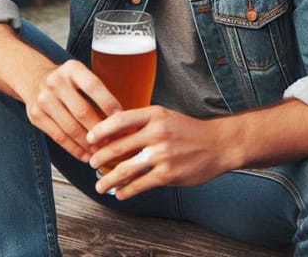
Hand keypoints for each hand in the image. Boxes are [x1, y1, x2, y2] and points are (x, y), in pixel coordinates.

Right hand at [23, 59, 121, 162]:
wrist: (35, 78)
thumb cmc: (67, 80)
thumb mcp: (81, 74)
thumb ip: (98, 91)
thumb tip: (122, 117)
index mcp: (72, 68)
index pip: (93, 86)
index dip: (108, 103)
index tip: (121, 118)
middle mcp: (56, 82)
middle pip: (82, 111)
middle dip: (100, 129)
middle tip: (114, 141)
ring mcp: (43, 100)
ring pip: (70, 128)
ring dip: (88, 144)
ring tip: (102, 151)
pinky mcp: (35, 116)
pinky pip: (58, 137)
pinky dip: (74, 149)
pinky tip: (85, 155)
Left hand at [86, 106, 236, 199]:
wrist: (218, 144)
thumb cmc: (189, 131)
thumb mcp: (166, 117)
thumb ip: (143, 123)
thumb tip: (114, 133)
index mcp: (155, 115)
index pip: (120, 119)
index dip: (101, 129)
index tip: (89, 138)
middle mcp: (157, 132)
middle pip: (119, 146)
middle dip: (100, 157)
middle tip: (91, 163)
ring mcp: (162, 154)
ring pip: (125, 169)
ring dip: (108, 179)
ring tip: (100, 184)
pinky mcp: (168, 173)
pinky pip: (140, 184)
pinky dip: (126, 190)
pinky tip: (120, 193)